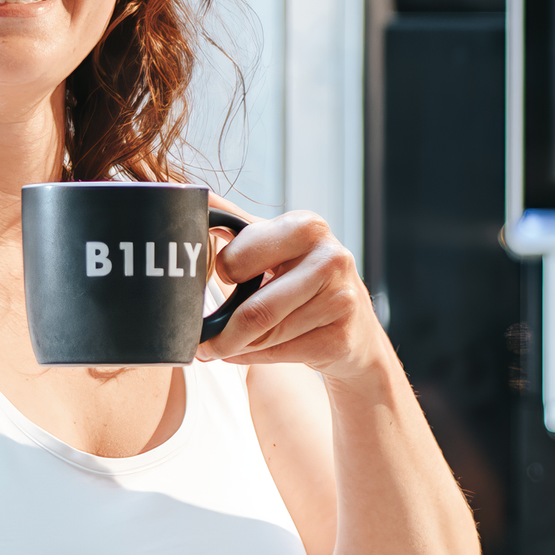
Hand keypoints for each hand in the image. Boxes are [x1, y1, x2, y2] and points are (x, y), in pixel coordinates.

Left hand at [198, 194, 386, 381]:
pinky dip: (252, 358)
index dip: (222, 273)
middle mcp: (330, 259)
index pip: (241, 256)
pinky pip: (280, 353)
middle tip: (202, 339)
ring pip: (266, 335)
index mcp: (307, 227)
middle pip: (255, 308)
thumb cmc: (305, 279)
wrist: (356, 328)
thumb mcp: (275, 244)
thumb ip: (236, 222)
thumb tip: (198, 196)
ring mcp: (340, 299)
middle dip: (221, 332)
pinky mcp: (340, 337)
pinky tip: (244, 353)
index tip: (216, 281)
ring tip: (221, 347)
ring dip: (234, 347)